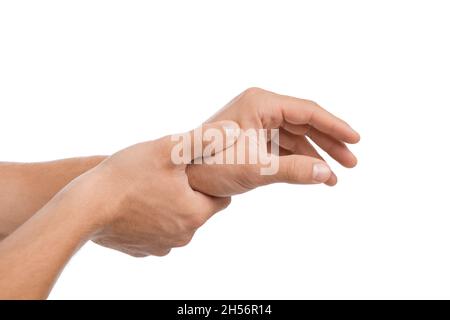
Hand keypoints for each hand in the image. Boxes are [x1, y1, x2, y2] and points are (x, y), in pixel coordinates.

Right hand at [83, 121, 239, 256]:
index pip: (221, 198)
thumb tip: (235, 131)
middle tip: (171, 174)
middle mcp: (183, 236)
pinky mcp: (141, 250)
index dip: (211, 181)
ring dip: (170, 205)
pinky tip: (138, 202)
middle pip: (198, 209)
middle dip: (189, 192)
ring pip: (177, 220)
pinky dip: (152, 219)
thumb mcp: (169, 149)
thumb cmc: (127, 175)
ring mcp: (161, 246)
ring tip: (152, 186)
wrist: (84, 207)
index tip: (197, 169)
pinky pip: (156, 231)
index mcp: (195, 213)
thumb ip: (205, 138)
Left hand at [187, 87, 359, 196]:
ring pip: (296, 135)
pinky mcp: (254, 136)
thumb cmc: (210, 166)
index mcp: (261, 102)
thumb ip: (293, 170)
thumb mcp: (255, 168)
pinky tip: (314, 175)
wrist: (182, 176)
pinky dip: (299, 159)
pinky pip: (284, 145)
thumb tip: (329, 173)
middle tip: (352, 162)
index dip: (334, 126)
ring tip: (336, 176)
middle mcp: (261, 106)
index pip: (307, 111)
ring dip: (316, 154)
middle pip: (305, 122)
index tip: (356, 141)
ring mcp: (257, 121)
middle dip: (329, 143)